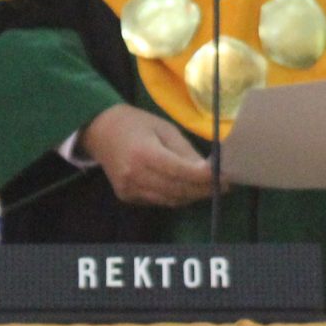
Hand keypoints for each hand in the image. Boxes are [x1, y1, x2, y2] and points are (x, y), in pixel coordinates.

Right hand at [79, 104, 216, 207]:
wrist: (101, 132)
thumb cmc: (136, 124)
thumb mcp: (164, 128)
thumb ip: (184, 151)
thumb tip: (208, 170)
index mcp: (144, 153)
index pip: (180, 171)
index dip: (204, 177)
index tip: (225, 177)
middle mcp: (134, 175)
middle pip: (177, 190)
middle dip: (203, 189)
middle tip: (224, 185)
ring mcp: (129, 189)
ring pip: (170, 200)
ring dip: (192, 196)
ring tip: (209, 188)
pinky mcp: (126, 197)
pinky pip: (158, 201)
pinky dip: (176, 197)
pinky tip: (187, 188)